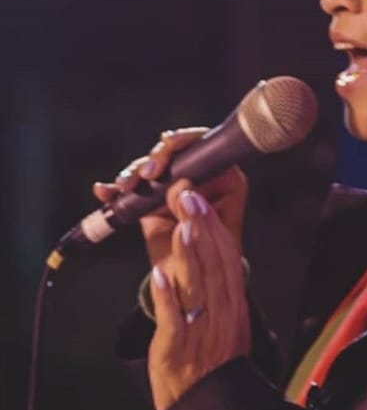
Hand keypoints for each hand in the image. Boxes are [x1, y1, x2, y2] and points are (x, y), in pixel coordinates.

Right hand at [93, 128, 247, 281]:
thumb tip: (182, 187)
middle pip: (170, 152)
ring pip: (147, 168)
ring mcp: (167, 184)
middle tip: (147, 173)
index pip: (201, 143)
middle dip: (154, 158)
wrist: (198, 270)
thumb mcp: (219, 227)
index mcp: (219, 172)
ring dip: (132, 173)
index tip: (168, 143)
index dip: (183, 139)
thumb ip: (202, 206)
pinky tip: (103, 191)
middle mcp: (192, 172)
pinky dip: (114, 190)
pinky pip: (130, 189)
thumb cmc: (218, 247)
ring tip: (124, 186)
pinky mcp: (148, 197)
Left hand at [148, 188, 250, 409]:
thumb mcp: (227, 324)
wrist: (208, 409)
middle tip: (190, 197)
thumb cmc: (214, 365)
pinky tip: (158, 274)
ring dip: (191, 254)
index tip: (203, 201)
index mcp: (234, 306)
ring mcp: (201, 331)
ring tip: (183, 225)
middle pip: (214, 265)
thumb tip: (214, 254)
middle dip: (202, 228)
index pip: (228, 260)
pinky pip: (173, 319)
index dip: (216, 228)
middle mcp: (222, 315)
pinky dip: (166, 297)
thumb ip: (222, 290)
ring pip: (198, 286)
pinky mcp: (176, 349)